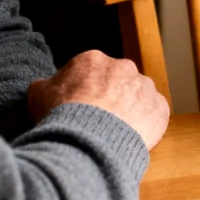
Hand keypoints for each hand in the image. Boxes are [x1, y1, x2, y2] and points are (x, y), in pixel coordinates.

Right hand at [28, 51, 169, 149]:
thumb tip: (45, 86)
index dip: (84, 91)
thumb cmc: (62, 116)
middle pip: (117, 81)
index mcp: (93, 60)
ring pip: (138, 97)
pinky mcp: (160, 107)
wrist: (88, 140)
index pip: (90, 72)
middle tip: (99, 121)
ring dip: (130, 110)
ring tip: (115, 133)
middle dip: (110, 98)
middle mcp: (123, 67)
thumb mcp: (38, 96)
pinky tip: (130, 138)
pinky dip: (146, 125)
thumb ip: (44, 86)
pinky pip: (154, 114)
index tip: (80, 107)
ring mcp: (144, 87)